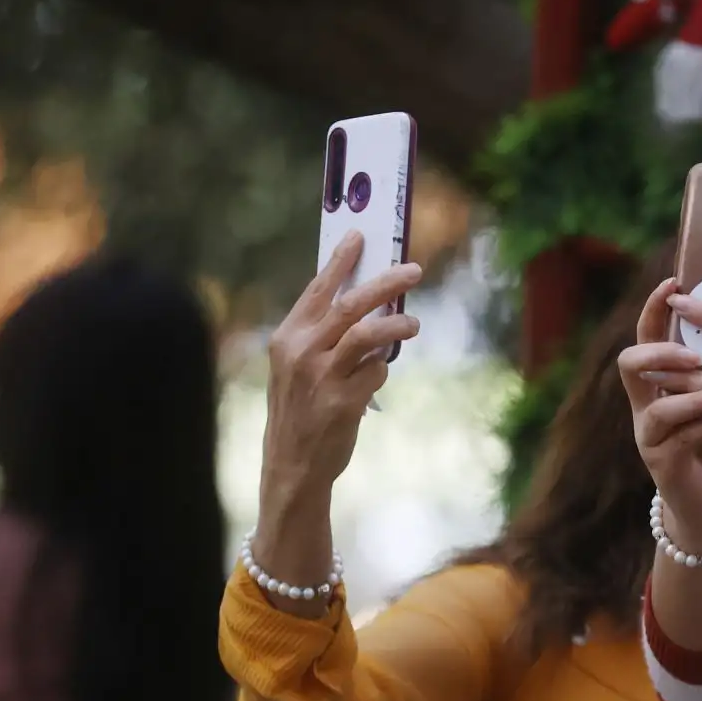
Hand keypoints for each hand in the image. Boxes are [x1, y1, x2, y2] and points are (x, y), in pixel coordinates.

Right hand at [262, 232, 421, 498]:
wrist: (292, 464)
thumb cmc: (301, 408)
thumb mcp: (297, 366)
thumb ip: (323, 335)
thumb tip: (369, 300)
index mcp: (287, 338)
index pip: (318, 290)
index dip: (341, 261)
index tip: (360, 236)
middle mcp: (301, 353)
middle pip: (351, 305)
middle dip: (386, 283)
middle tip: (414, 270)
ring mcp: (322, 378)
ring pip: (369, 334)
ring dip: (397, 325)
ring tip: (412, 324)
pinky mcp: (343, 402)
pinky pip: (377, 371)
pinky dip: (383, 369)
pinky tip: (376, 377)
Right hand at [616, 278, 701, 550]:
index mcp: (661, 379)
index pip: (648, 333)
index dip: (654, 307)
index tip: (675, 281)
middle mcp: (646, 403)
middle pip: (631, 364)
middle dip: (661, 352)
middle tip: (694, 350)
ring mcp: (650, 436)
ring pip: (656, 407)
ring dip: (694, 394)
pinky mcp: (663, 464)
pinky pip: (680, 439)